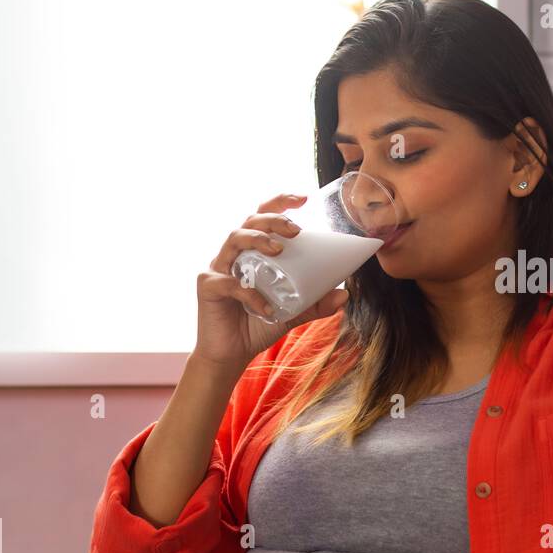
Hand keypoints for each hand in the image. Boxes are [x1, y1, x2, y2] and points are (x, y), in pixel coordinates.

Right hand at [194, 192, 349, 370]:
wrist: (232, 354)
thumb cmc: (258, 325)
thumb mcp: (293, 312)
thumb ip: (316, 303)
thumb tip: (345, 294)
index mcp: (252, 252)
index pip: (262, 217)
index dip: (279, 203)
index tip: (304, 198)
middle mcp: (234, 254)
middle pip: (249, 221)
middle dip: (272, 219)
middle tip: (296, 229)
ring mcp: (218, 268)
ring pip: (233, 239)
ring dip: (257, 240)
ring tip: (278, 249)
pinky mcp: (207, 287)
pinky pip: (229, 283)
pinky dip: (250, 293)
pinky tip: (267, 307)